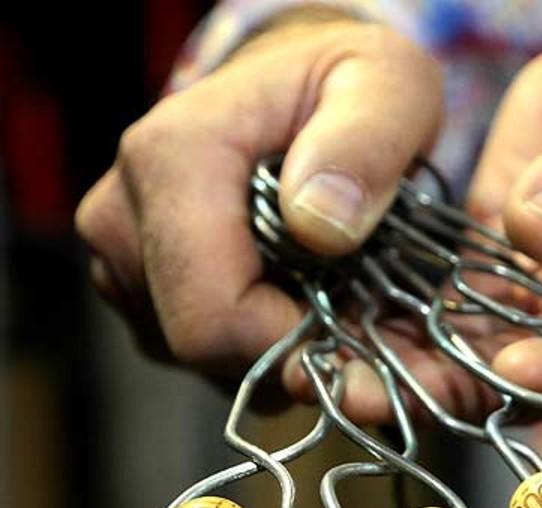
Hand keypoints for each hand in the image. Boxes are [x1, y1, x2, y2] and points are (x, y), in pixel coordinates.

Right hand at [75, 11, 442, 375]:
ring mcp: (123, 258)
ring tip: (341, 294)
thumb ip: (366, 146)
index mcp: (171, 158)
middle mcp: (123, 213)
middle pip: (205, 347)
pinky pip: (203, 355)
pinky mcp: (139, 289)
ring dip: (285, 350)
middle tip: (367, 313)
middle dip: (297, 350)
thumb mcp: (389, 87)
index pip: (213, 315)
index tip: (365, 329)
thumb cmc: (350, 84)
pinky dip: (265, 344)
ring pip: (205, 361)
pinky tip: (308, 299)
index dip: (297, 344)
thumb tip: (319, 227)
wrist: (306, 86)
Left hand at [327, 1, 541, 420]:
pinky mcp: (520, 280)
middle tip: (386, 398)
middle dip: (477, 391)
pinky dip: (412, 325)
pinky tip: (347, 330)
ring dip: (426, 374)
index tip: (514, 365)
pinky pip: (469, 313)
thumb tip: (537, 233)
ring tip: (343, 382)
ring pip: (505, 359)